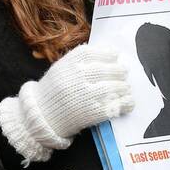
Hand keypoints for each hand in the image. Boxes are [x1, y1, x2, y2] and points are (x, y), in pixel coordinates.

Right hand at [0, 45, 132, 164]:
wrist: (41, 116)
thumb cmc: (53, 91)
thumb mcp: (61, 69)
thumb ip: (80, 60)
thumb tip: (109, 52)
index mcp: (67, 66)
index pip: (92, 53)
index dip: (107, 53)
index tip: (115, 54)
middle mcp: (76, 79)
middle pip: (105, 70)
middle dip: (119, 71)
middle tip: (124, 72)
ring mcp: (84, 97)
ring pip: (112, 88)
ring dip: (123, 87)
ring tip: (126, 88)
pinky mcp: (91, 113)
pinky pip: (113, 106)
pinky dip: (125, 103)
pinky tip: (129, 102)